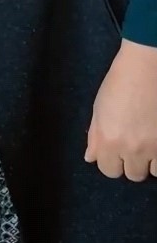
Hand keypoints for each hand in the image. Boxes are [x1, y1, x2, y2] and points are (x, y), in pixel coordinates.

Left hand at [85, 39, 156, 180]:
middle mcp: (134, 149)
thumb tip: (91, 158)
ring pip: (154, 172)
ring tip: (147, 141)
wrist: (148, 67)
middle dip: (131, 162)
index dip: (110, 161)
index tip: (114, 150)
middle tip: (132, 145)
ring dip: (150, 160)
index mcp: (110, 140)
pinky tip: (156, 138)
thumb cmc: (119, 84)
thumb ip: (95, 136)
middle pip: (133, 175)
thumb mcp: (99, 109)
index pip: (108, 171)